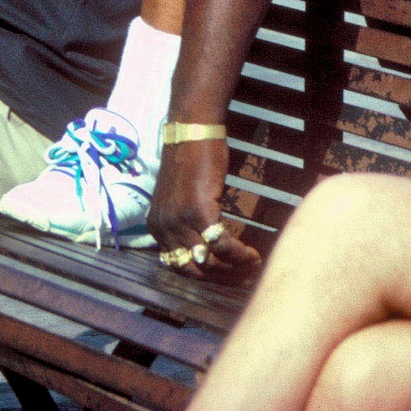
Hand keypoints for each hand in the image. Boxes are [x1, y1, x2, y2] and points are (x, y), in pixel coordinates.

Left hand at [146, 139, 258, 280]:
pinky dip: (238, 253)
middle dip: (222, 278)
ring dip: (235, 268)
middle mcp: (162, 228)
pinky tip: (251, 252)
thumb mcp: (180, 201)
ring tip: (253, 265)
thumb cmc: (191, 163)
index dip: (207, 277)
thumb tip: (209, 250)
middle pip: (195, 270)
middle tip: (246, 276)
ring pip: (209, 261)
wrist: (191, 132)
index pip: (180, 267)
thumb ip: (186, 225)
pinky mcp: (197, 210)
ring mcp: (178, 220)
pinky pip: (220, 243)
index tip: (229, 277)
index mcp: (157, 227)